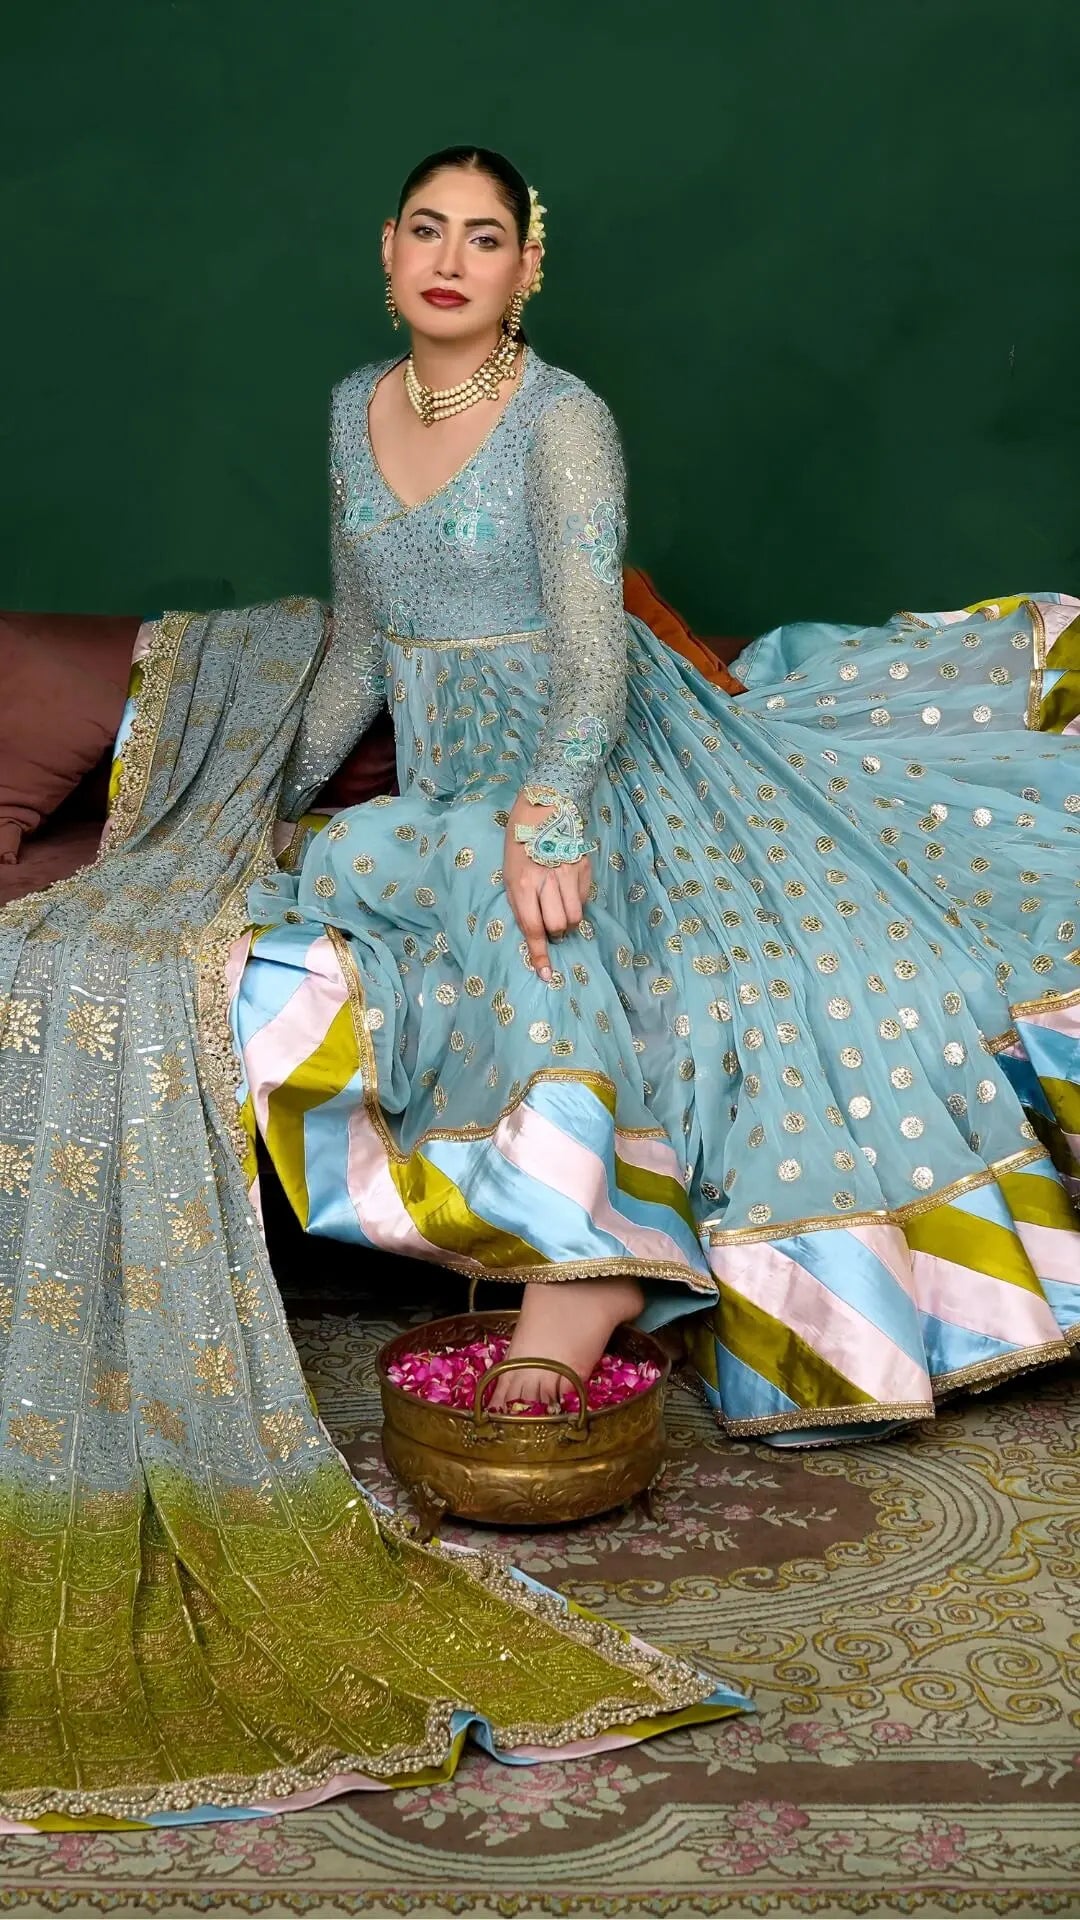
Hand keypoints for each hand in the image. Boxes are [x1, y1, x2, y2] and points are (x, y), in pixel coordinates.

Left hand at [503, 793, 590, 981]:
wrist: (543, 810)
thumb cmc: (519, 847)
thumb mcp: (510, 876)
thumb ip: (521, 905)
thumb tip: (536, 934)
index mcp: (523, 885)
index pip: (533, 928)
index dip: (539, 954)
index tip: (546, 975)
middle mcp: (547, 881)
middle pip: (560, 926)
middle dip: (555, 932)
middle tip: (550, 924)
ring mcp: (569, 874)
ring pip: (576, 916)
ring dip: (568, 921)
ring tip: (559, 908)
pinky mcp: (585, 868)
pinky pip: (584, 899)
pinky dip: (576, 902)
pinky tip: (567, 889)